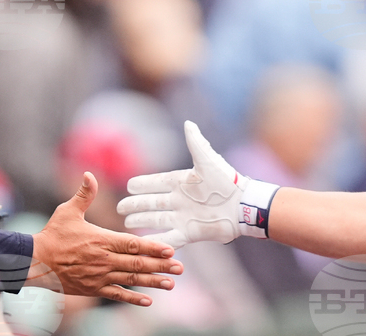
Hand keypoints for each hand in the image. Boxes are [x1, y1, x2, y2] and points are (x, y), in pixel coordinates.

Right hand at [31, 171, 183, 305]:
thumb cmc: (52, 235)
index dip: (153, 247)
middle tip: (180, 268)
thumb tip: (89, 173)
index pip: (132, 244)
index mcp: (101, 240)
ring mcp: (99, 276)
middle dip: (160, 265)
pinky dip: (132, 298)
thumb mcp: (67, 211)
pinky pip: (116, 295)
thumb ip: (84, 194)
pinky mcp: (92, 289)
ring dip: (152, 282)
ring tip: (171, 283)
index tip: (171, 249)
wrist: (33, 262)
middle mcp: (103, 260)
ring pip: (130, 279)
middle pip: (137, 263)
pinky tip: (148, 301)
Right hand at [117, 121, 278, 247]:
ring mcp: (184, 217)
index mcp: (183, 182)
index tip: (130, 185)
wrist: (243, 206)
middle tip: (121, 207)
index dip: (143, 184)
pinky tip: (143, 243)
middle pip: (152, 203)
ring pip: (157, 220)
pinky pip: (169, 238)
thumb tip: (188, 123)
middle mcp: (181, 200)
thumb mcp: (208, 161)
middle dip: (136, 205)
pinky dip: (156, 241)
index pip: (157, 183)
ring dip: (142, 221)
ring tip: (127, 222)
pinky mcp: (190, 233)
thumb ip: (196, 143)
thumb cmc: (227, 181)